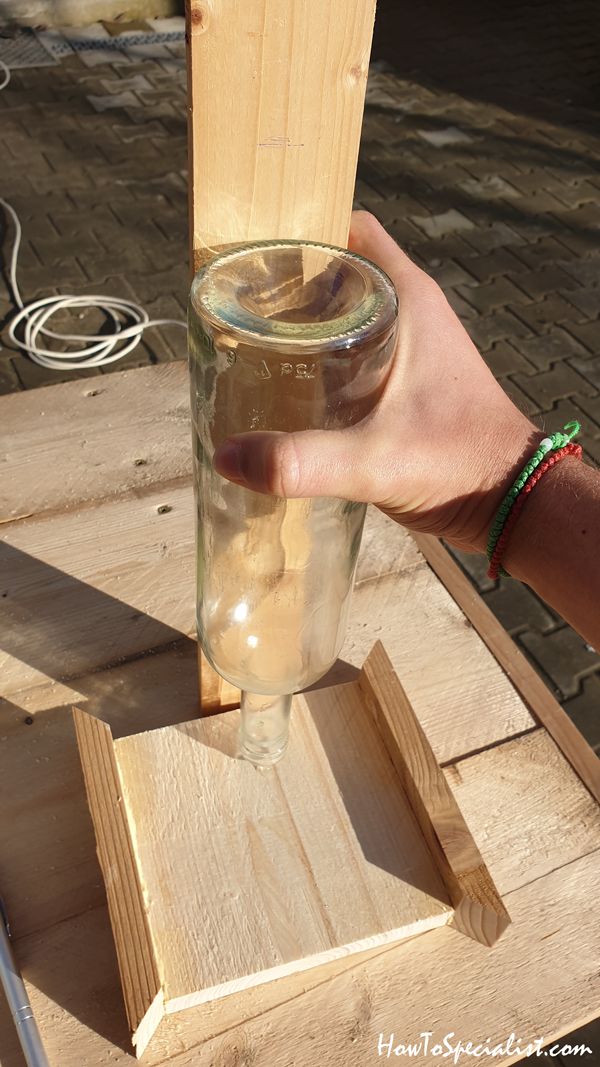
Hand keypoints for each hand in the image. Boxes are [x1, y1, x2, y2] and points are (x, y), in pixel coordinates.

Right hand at [214, 211, 539, 552]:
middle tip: (234, 313)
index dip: (300, 237)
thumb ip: (302, 461)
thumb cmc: (457, 462)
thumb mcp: (373, 460)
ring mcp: (408, 345)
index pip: (347, 232)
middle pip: (334, 272)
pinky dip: (318, 358)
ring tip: (247, 347)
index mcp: (407, 298)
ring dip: (300, 324)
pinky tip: (284, 389)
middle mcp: (408, 310)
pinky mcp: (404, 380)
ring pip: (342, 312)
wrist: (508, 501)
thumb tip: (228, 456)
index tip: (251, 262)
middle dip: (285, 286)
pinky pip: (351, 350)